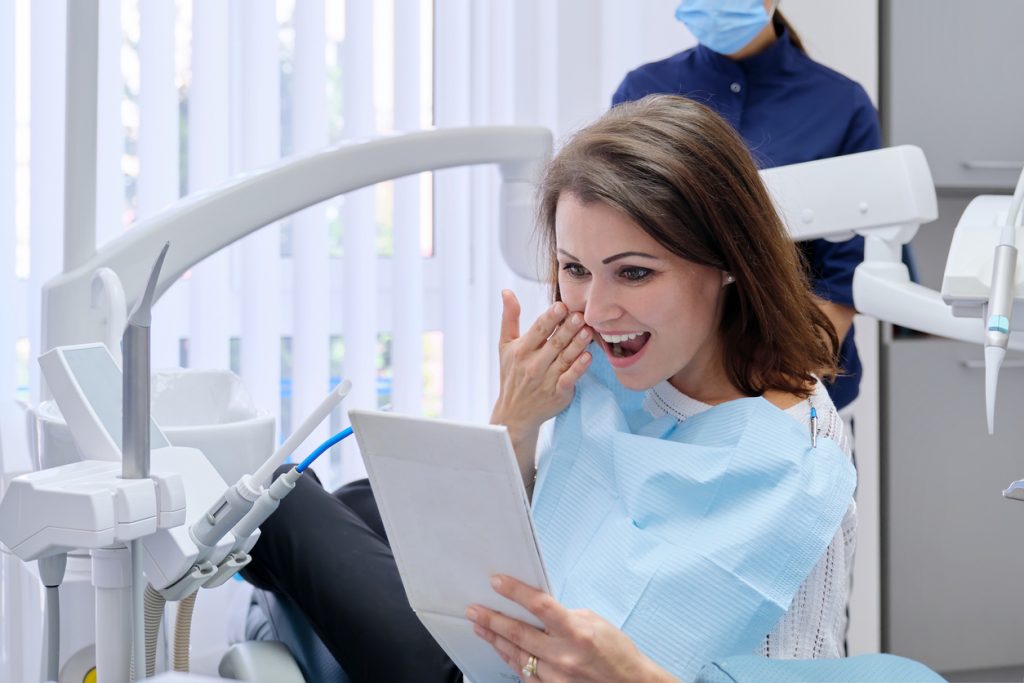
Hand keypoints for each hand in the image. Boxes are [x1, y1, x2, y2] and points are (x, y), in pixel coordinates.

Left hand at [466, 575, 678, 682]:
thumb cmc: (616, 652)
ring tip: (480, 628)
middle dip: (492, 619)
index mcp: (577, 632)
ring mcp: (557, 678)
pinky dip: (511, 659)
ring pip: (516, 655)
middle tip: (474, 610)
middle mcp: (564, 656)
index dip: (515, 592)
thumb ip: (565, 616)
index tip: (497, 582)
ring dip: (496, 639)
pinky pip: (524, 674)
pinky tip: (502, 649)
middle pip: (518, 633)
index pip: (539, 606)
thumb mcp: (595, 622)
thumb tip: (537, 609)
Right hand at [490, 290, 591, 446]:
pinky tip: (588, 357)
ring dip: (577, 344)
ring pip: (564, 358)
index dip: (550, 318)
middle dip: (567, 328)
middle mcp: (533, 364)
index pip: (538, 330)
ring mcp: (546, 380)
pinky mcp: (558, 393)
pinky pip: (569, 378)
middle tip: (580, 315)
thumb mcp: (505, 345)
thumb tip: (507, 292)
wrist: (514, 413)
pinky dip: (578, 368)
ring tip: (588, 331)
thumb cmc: (511, 374)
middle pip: (554, 343)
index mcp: (521, 350)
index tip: (561, 306)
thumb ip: (510, 318)